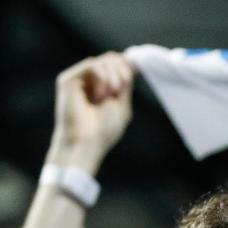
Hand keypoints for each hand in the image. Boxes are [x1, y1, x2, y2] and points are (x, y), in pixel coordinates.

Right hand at [46, 53, 133, 175]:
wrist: (87, 141)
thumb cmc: (105, 129)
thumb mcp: (122, 103)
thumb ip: (125, 82)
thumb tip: (129, 61)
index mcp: (102, 87)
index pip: (116, 64)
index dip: (127, 66)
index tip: (132, 76)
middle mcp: (89, 81)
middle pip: (111, 59)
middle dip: (122, 71)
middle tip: (119, 90)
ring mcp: (78, 79)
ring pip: (103, 60)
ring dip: (113, 77)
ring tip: (109, 96)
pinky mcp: (68, 79)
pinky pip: (92, 64)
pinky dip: (103, 77)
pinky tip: (100, 95)